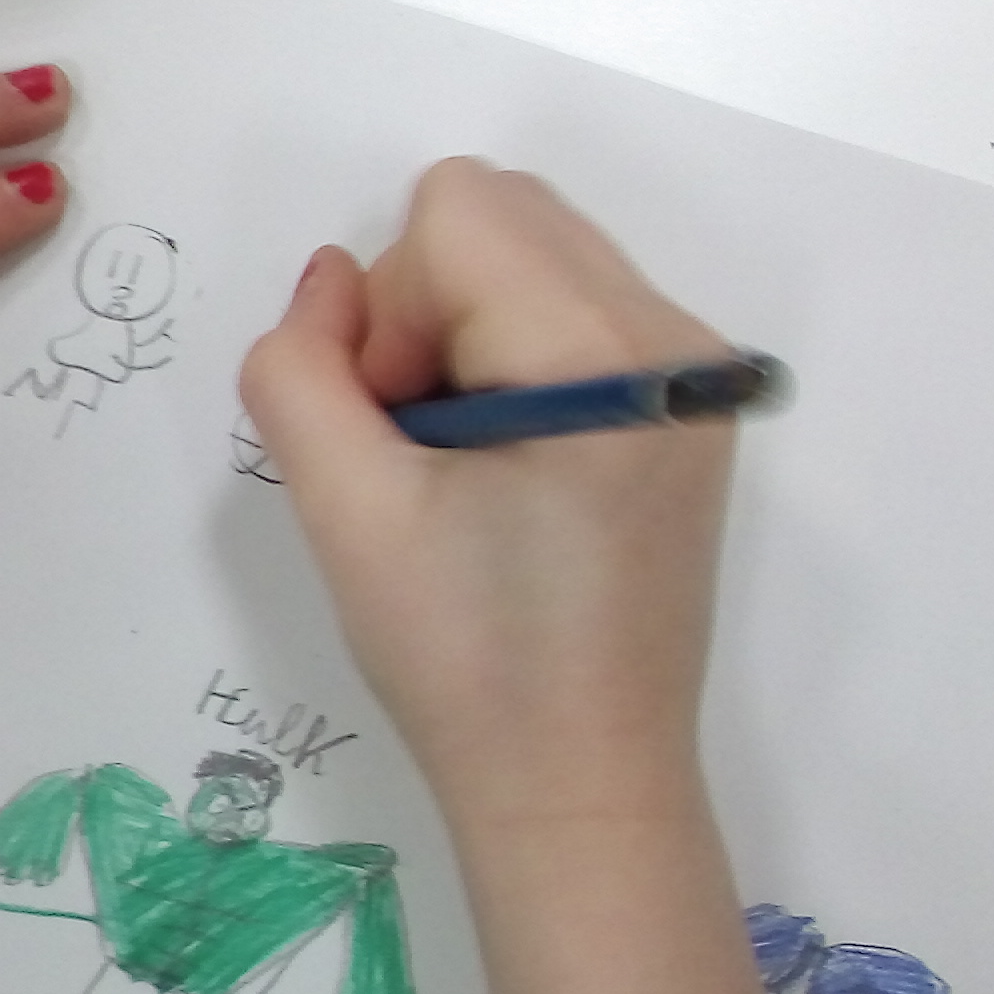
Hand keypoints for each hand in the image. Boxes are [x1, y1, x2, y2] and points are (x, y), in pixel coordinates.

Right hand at [248, 162, 848, 993]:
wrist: (581, 785)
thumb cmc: (466, 662)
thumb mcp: (345, 512)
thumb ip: (299, 368)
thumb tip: (331, 281)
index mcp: (605, 350)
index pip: (454, 210)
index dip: (391, 312)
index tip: (402, 436)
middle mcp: (673, 334)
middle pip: (503, 208)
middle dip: (429, 307)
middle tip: (424, 449)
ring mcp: (694, 369)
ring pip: (536, 251)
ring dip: (467, 332)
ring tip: (465, 467)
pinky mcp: (688, 407)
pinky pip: (575, 307)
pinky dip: (516, 358)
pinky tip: (509, 474)